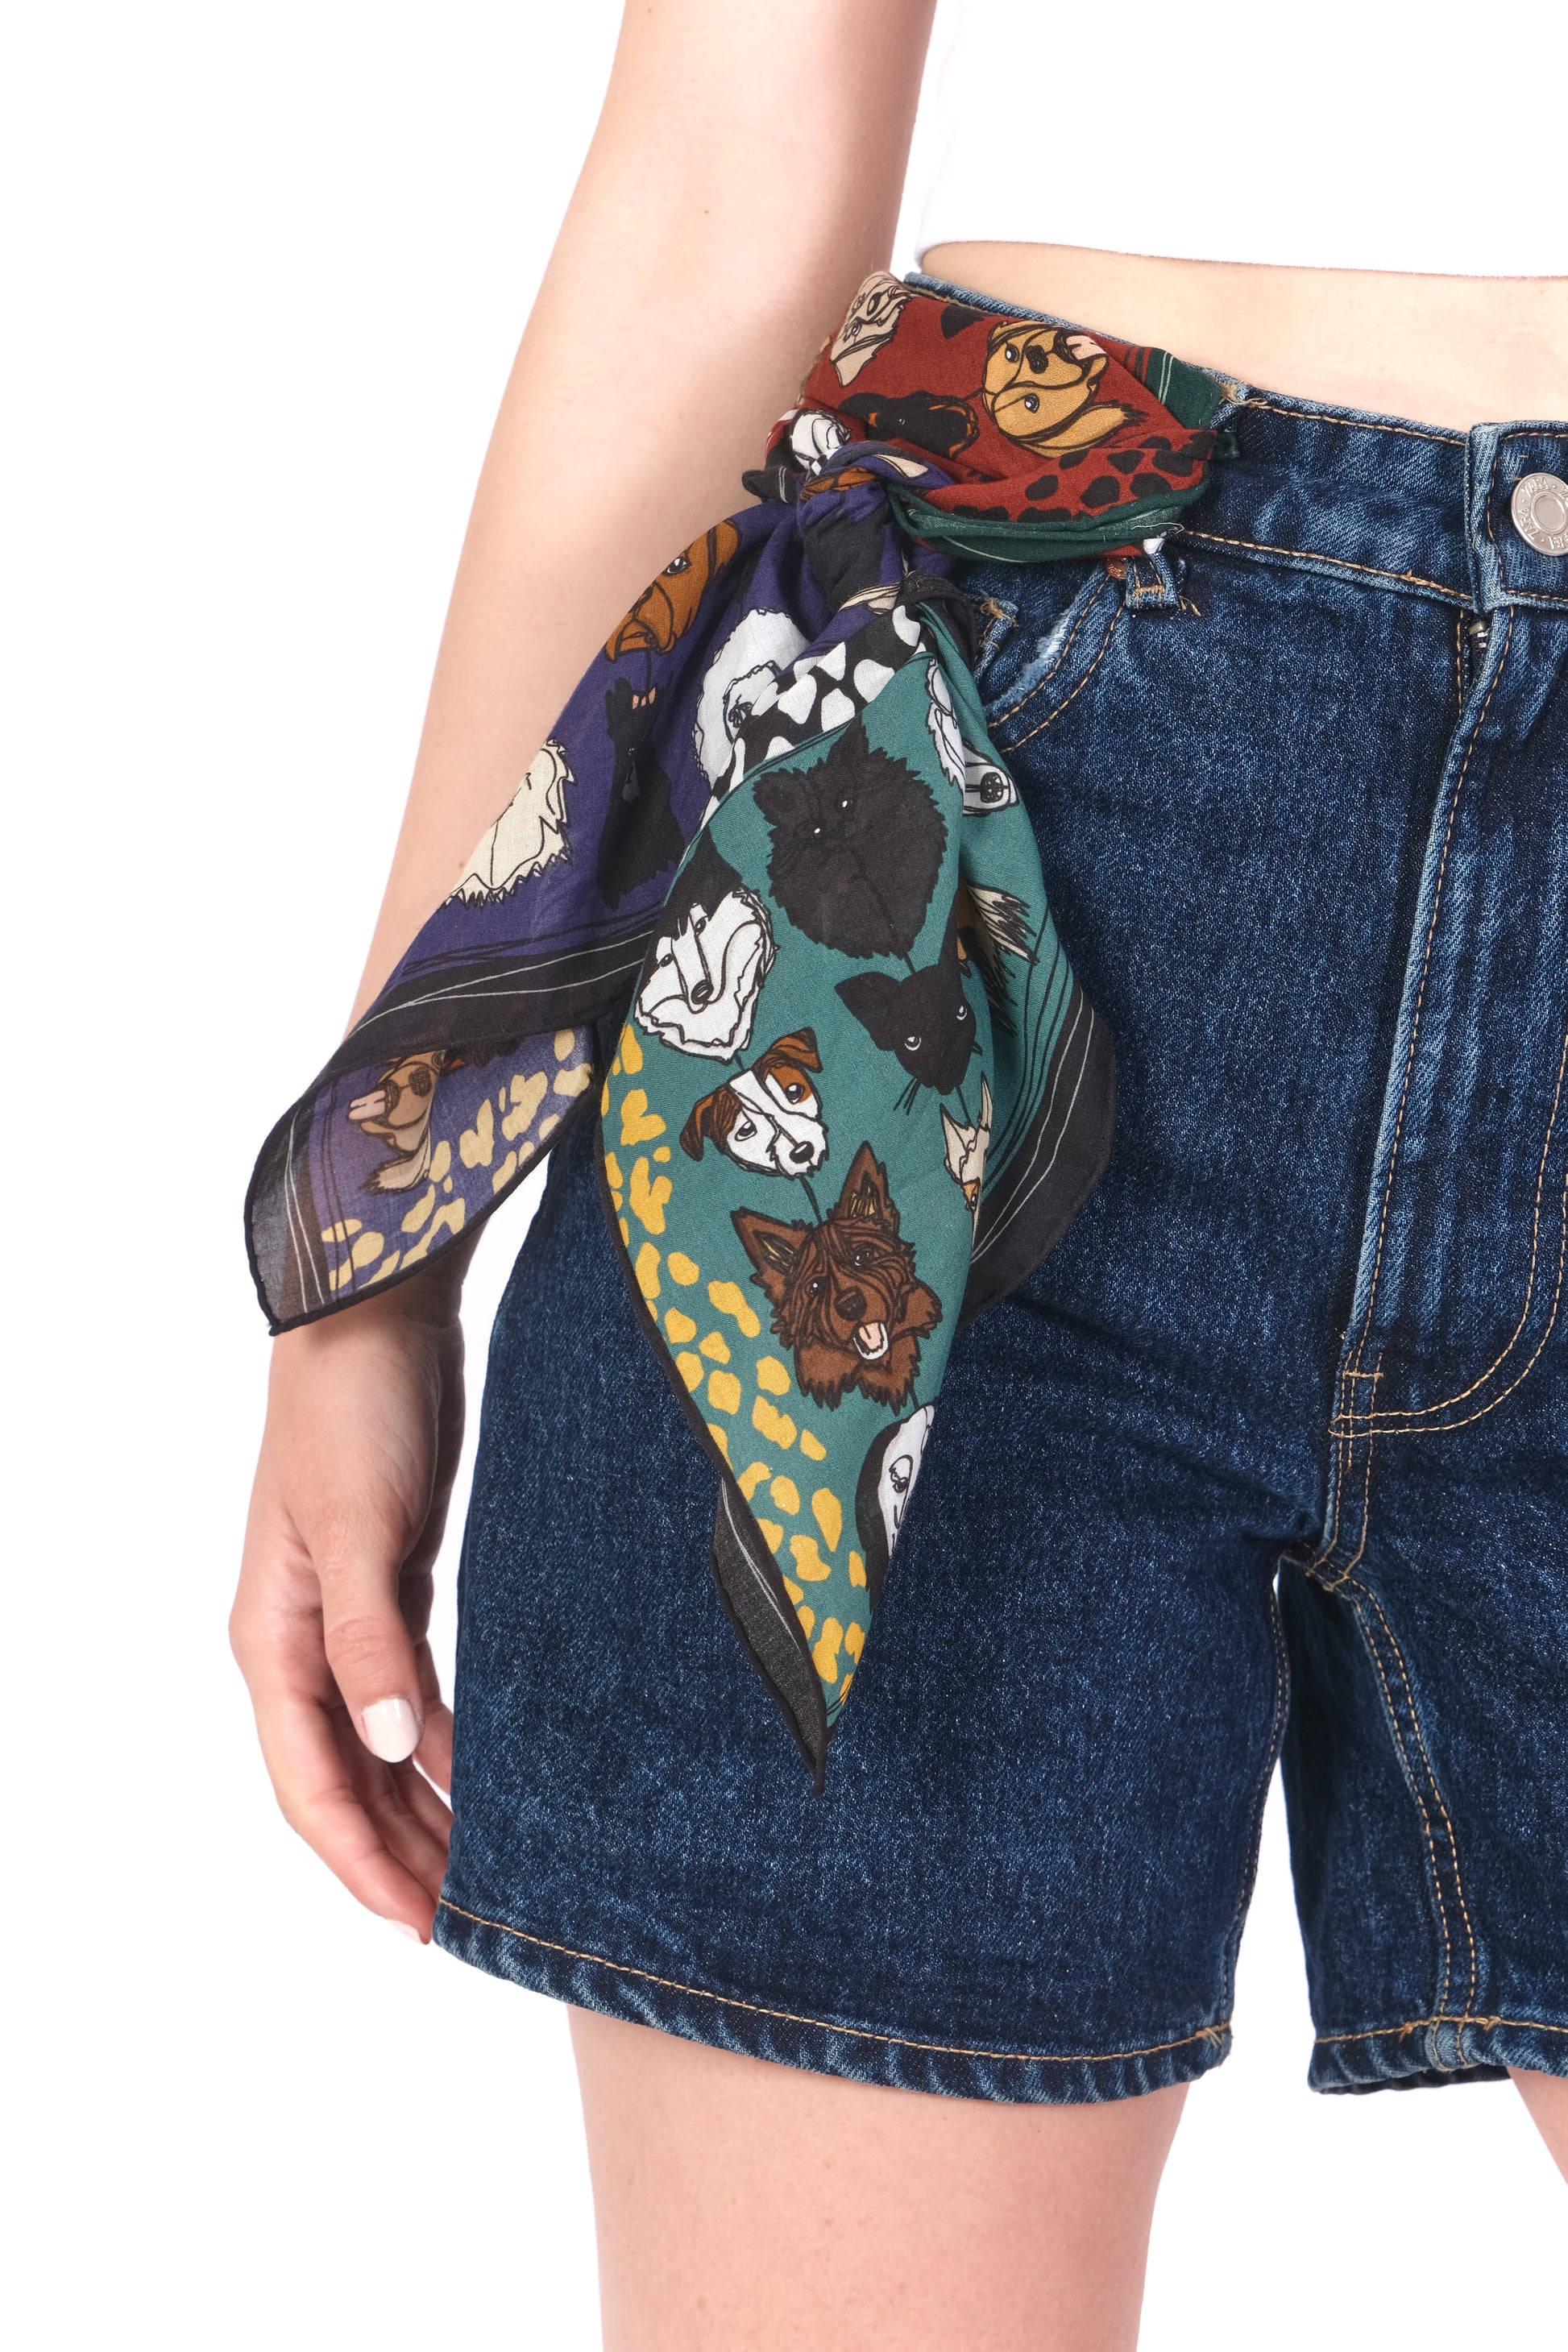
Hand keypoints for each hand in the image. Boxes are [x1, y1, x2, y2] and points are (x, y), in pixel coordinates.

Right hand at [231, 1251, 472, 1939]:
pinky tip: (490, 1773)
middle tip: (466, 1921)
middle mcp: (302, 1640)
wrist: (378, 1317)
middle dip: (397, 1853)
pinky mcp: (394, 1585)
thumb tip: (389, 1743)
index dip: (360, 1861)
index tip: (419, 1926)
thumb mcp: (358, 1524)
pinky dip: (446, 1739)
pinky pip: (414, 1691)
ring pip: (382, 1742)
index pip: (310, 1784)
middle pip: (344, 1779)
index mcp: (274, 1639)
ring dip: (424, 1804)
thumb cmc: (354, 1411)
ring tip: (485, 1868)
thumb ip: (372, 1636)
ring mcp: (348, 1614)